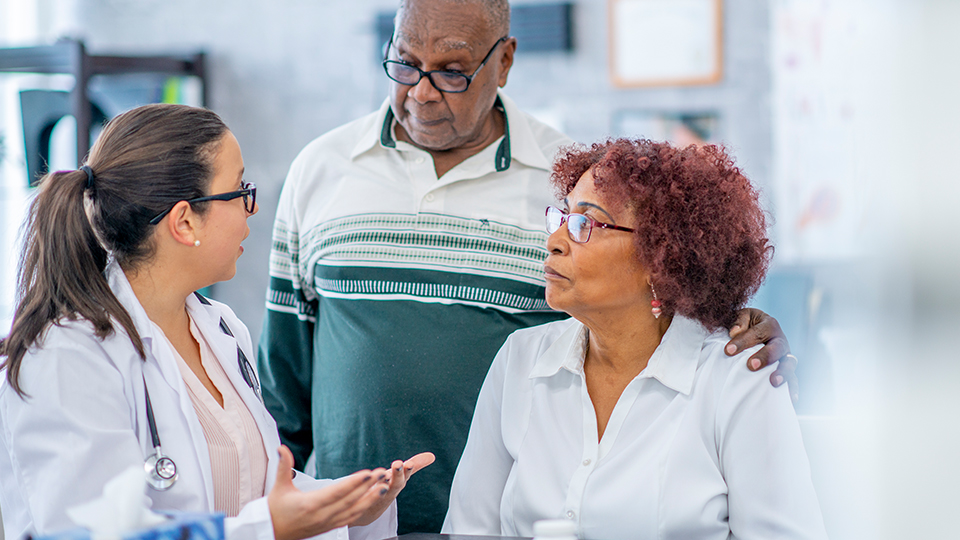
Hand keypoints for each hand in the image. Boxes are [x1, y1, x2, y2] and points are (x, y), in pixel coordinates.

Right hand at [268, 445, 388, 539]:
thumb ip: (283, 466)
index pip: (337, 492)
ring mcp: (327, 522)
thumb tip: (281, 448)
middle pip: (350, 500)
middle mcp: (322, 515)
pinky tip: (372, 500)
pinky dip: (363, 508)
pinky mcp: (330, 526)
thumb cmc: (276, 509)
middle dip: (368, 487)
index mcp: (311, 504)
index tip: (368, 473)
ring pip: (353, 511)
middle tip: (382, 474)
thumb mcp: (279, 487)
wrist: (271, 532)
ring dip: (370, 498)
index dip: (354, 483)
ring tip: (384, 486)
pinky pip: (350, 518)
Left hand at [350, 452, 435, 526]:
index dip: (407, 470)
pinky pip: (365, 495)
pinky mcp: (365, 501)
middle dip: (397, 474)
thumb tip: (432, 456)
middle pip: (395, 484)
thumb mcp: (400, 477)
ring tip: (384, 473)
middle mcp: (389, 491)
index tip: (409, 463)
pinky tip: (366, 479)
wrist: (369, 511)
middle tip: (397, 464)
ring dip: (383, 481)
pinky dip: (366, 488)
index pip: (405, 476)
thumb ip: (414, 466)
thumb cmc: (386, 489)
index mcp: (397, 483)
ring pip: (381, 490)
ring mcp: (377, 497)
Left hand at [725, 308, 798, 402]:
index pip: (757, 332)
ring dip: (782, 373)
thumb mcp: (742, 317)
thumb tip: (734, 332)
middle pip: (776, 348)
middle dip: (765, 357)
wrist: (755, 329)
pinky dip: (793, 388)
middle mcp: (780, 340)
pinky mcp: (787, 369)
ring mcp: (785, 355)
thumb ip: (738, 321)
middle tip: (751, 365)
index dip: (743, 341)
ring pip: (789, 363)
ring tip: (773, 382)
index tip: (728, 350)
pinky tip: (791, 398)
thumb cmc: (746, 325)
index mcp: (769, 325)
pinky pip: (794, 379)